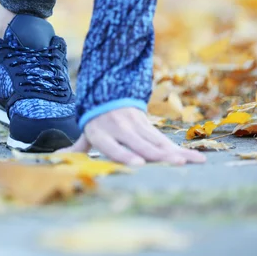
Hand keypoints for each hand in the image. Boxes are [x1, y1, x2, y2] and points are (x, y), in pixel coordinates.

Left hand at [62, 108, 205, 165]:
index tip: (137, 164)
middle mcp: (121, 129)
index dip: (124, 154)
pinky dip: (182, 150)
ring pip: (156, 141)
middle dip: (157, 154)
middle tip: (173, 164)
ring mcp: (137, 126)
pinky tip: (197, 159)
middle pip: (140, 143)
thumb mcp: (86, 130)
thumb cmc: (97, 120)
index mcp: (102, 132)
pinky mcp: (149, 126)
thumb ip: (77, 147)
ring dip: (173, 153)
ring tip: (188, 162)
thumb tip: (59, 155)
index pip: (113, 145)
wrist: (111, 91)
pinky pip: (165, 140)